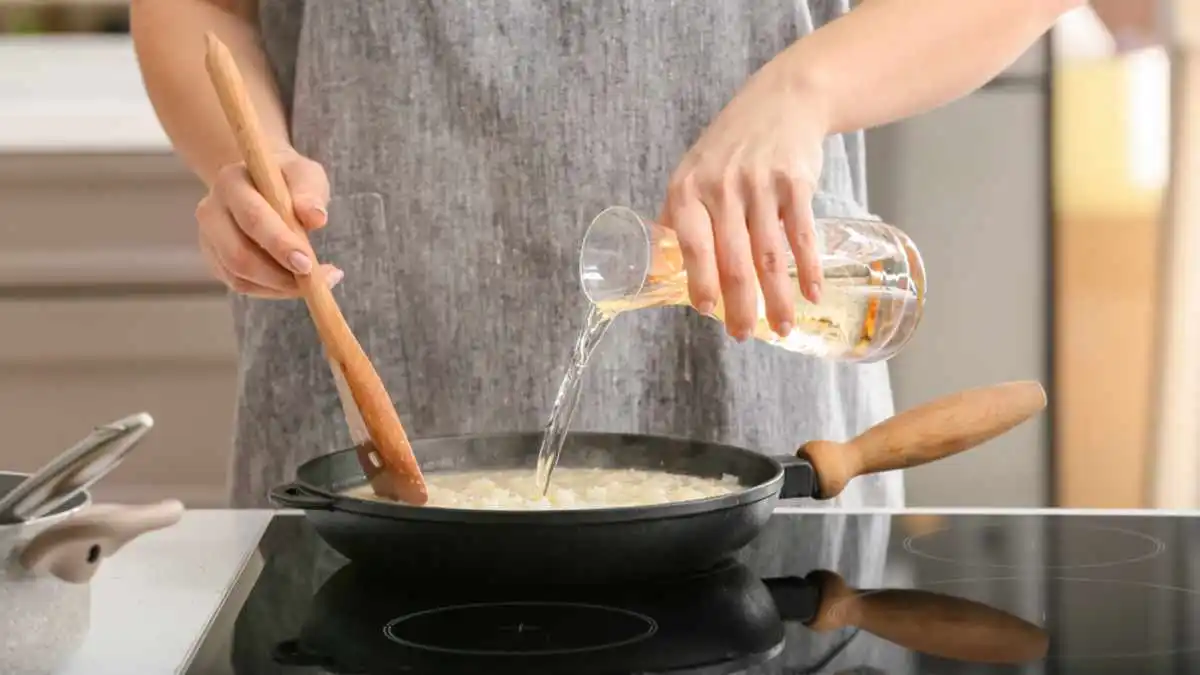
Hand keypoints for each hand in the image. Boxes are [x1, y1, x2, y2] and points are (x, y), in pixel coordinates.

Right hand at [196, 148, 341, 297]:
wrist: (263, 185)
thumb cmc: (287, 180)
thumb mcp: (304, 174)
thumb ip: (309, 193)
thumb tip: (316, 217)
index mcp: (231, 182)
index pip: (252, 218)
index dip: (279, 244)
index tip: (307, 264)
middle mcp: (211, 210)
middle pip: (238, 254)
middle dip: (278, 275)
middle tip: (315, 283)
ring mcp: (209, 238)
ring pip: (239, 276)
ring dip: (279, 287)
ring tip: (315, 284)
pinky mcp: (216, 260)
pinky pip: (242, 285)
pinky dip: (273, 291)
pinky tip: (297, 284)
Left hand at [662, 63, 829, 340]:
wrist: (783, 100)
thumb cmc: (731, 146)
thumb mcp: (692, 172)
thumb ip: (677, 218)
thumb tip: (656, 270)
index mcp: (688, 190)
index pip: (693, 247)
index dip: (701, 284)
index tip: (708, 312)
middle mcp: (722, 188)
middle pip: (733, 261)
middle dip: (740, 306)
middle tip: (742, 336)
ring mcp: (761, 185)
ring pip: (769, 256)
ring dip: (778, 299)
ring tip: (781, 328)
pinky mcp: (796, 183)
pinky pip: (802, 235)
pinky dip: (808, 269)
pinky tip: (812, 294)